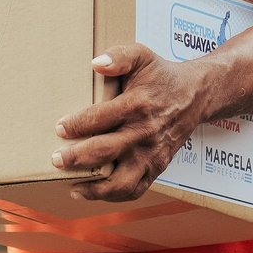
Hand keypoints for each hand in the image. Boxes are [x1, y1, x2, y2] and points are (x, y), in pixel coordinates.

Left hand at [52, 44, 205, 201]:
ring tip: (73, 186)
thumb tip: (96, 64)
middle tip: (57, 160)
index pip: (102, 117)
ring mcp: (152, 154)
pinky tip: (92, 191)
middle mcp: (145, 132)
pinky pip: (136, 189)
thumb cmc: (161, 75)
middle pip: (107, 151)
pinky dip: (113, 196)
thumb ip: (119, 56)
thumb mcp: (142, 56)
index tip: (59, 128)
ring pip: (122, 181)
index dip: (78, 124)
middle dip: (78, 158)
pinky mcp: (158, 167)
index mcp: (138, 104)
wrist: (195, 95)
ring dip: (95, 188)